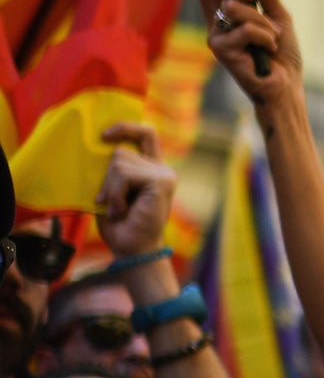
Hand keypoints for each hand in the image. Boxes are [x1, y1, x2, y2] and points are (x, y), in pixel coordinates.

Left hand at [95, 122, 174, 257]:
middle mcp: (162, 169)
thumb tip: (103, 146)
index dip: (126, 127)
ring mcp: (165, 174)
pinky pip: (124, 175)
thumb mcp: (112, 190)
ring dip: (111, 189)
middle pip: (120, 152)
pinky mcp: (162, 181)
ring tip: (119, 208)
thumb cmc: (121, 225)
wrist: (133, 250)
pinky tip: (123, 210)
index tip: (104, 135)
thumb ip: (115, 170)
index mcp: (152, 168)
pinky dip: (116, 194)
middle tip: (111, 203)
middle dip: (107, 178)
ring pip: (119, 163)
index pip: (146, 134)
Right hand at [198, 0, 303, 108]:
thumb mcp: (280, 17)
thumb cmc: (282, 55)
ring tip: (271, 40)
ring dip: (261, 22)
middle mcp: (218, 20)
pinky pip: (243, 29)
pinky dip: (264, 38)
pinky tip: (267, 52)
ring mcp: (216, 34)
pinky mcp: (220, 50)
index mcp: (232, 8)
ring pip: (233, 9)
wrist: (286, 86)